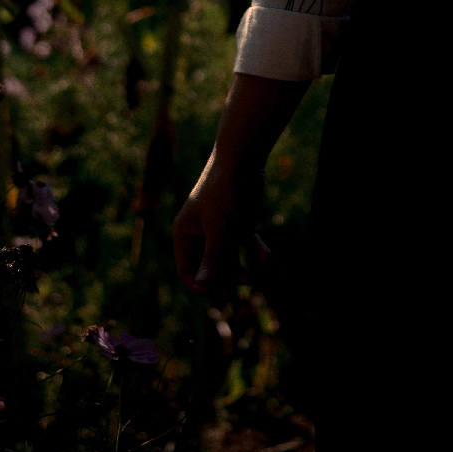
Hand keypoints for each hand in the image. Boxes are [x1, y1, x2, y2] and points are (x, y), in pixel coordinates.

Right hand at [173, 157, 270, 295]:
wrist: (243, 160)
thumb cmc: (224, 192)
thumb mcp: (219, 229)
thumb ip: (213, 258)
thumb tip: (203, 286)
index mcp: (185, 233)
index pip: (186, 269)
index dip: (199, 283)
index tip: (215, 292)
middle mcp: (201, 234)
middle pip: (211, 268)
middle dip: (227, 277)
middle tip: (245, 280)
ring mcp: (221, 230)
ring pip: (230, 260)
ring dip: (244, 268)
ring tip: (257, 271)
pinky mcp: (239, 225)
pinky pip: (245, 246)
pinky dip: (255, 252)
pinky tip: (267, 256)